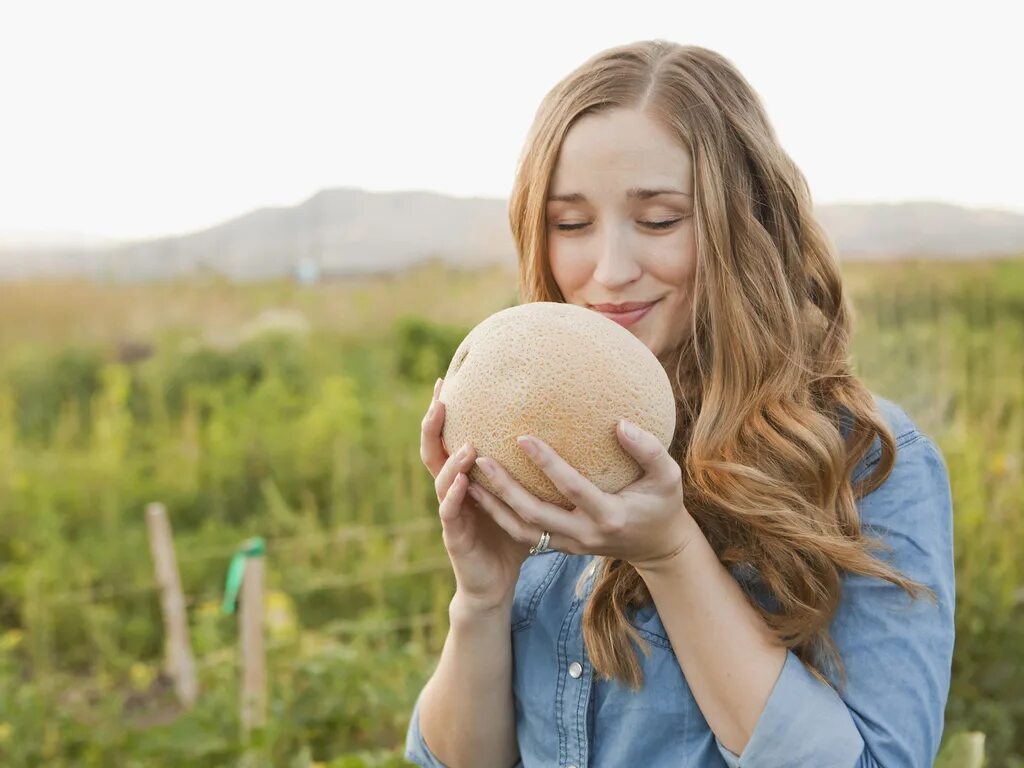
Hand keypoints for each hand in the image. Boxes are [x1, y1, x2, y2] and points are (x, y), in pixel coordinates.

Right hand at [420, 377, 529, 611]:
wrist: (495, 581)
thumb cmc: (511, 534)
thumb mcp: (522, 494)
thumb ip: (532, 467)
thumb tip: (567, 432)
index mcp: (463, 476)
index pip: (448, 436)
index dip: (442, 411)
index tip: (445, 379)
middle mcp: (450, 489)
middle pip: (434, 449)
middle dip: (433, 424)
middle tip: (441, 396)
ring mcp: (449, 512)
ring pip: (440, 479)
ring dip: (452, 460)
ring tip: (467, 443)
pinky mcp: (454, 536)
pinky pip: (450, 512)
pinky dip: (454, 495)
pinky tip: (463, 482)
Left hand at [466, 418, 699, 570]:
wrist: (657, 546)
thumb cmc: (662, 503)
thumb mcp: (668, 477)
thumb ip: (649, 450)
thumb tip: (620, 424)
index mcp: (609, 516)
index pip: (572, 489)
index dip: (547, 464)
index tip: (522, 437)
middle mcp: (584, 535)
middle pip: (534, 515)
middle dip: (505, 488)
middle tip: (479, 458)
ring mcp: (569, 545)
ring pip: (522, 530)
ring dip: (493, 506)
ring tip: (468, 477)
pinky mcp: (559, 547)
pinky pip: (523, 533)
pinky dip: (500, 515)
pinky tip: (480, 492)